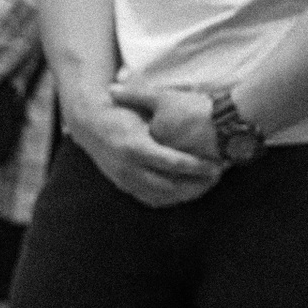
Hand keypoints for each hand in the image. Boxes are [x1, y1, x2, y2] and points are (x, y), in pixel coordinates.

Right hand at [66, 97, 222, 207]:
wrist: (90, 126)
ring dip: (187, 194)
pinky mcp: (125, 186)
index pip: (172, 163)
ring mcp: (125, 180)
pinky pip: (152, 200)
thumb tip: (187, 108)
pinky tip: (188, 191)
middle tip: (217, 176)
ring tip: (207, 184)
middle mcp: (128, 168)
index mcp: (135, 147)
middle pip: (170, 186)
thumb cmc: (121, 112)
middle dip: (197, 184)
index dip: (197, 167)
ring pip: (162, 197)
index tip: (216, 165)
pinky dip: (172, 198)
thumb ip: (162, 113)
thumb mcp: (140, 107)